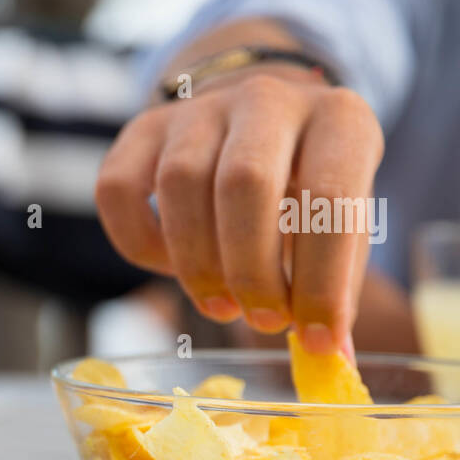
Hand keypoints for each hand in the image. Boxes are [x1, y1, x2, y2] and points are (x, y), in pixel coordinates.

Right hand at [95, 68, 383, 354]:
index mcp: (338, 118)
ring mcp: (198, 110)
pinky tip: (171, 267)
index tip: (316, 339)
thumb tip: (331, 361)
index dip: (321, 280)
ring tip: (221, 304)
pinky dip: (138, 244)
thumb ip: (336, 289)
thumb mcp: (342, 226)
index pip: (329, 198)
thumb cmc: (308, 192)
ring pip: (179, 185)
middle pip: (244, 183)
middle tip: (264, 320)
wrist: (261, 124)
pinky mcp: (142, 129)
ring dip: (198, 265)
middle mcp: (267, 98)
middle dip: (251, 270)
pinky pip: (117, 189)